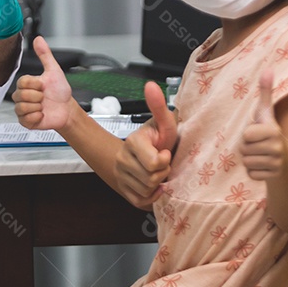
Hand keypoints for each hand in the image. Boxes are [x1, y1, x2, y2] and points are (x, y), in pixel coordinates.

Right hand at [12, 36, 74, 129]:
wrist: (67, 109)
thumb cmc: (60, 91)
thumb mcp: (54, 70)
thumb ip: (45, 54)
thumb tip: (38, 39)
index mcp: (27, 84)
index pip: (22, 82)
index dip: (35, 84)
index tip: (43, 86)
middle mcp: (23, 96)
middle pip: (20, 95)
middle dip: (37, 96)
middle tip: (44, 97)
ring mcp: (23, 109)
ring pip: (21, 107)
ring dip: (37, 107)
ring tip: (43, 106)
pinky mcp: (26, 121)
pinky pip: (25, 119)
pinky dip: (36, 117)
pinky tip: (42, 114)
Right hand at [114, 81, 177, 207]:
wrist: (145, 155)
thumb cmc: (159, 139)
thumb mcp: (164, 123)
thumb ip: (159, 106)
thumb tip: (150, 85)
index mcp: (133, 142)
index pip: (154, 162)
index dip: (165, 160)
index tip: (166, 152)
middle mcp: (123, 159)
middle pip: (151, 178)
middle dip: (163, 173)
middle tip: (163, 164)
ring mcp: (121, 176)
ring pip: (147, 191)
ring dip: (158, 184)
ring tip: (158, 173)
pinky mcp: (125, 191)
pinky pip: (142, 201)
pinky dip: (153, 197)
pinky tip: (156, 186)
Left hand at [241, 70, 284, 180]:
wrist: (284, 159)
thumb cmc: (269, 132)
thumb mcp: (266, 112)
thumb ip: (266, 92)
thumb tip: (268, 69)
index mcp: (274, 130)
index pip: (246, 135)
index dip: (247, 135)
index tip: (257, 133)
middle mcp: (277, 147)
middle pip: (243, 149)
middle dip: (247, 148)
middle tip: (258, 145)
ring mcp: (276, 163)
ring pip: (246, 162)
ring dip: (249, 159)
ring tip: (260, 155)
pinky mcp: (273, 176)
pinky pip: (251, 174)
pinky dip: (253, 172)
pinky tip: (263, 166)